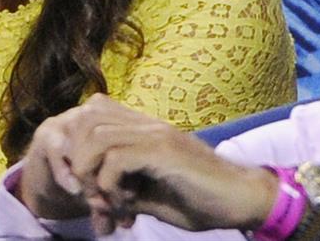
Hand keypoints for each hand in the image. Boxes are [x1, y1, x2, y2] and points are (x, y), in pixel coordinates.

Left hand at [20, 94, 277, 235]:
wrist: (242, 198)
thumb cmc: (200, 198)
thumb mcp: (151, 196)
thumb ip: (122, 192)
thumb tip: (96, 206)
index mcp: (141, 127)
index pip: (91, 113)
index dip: (78, 145)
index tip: (85, 183)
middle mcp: (145, 123)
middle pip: (86, 119)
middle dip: (77, 158)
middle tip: (91, 194)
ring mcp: (155, 134)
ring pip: (96, 136)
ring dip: (91, 173)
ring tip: (106, 201)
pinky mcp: (164, 151)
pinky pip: (117, 158)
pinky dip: (109, 184)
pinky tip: (125, 204)